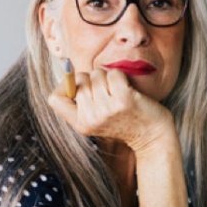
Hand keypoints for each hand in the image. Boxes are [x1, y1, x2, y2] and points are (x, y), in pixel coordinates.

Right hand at [47, 69, 174, 153]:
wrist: (152, 136)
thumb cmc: (125, 121)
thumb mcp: (97, 119)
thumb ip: (82, 102)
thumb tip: (68, 70)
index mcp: (80, 124)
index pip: (54, 99)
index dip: (65, 86)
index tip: (79, 87)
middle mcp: (91, 118)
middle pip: (79, 81)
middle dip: (92, 78)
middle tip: (107, 91)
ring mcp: (106, 109)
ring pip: (96, 75)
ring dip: (107, 77)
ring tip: (118, 91)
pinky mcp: (123, 99)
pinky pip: (113, 74)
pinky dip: (120, 76)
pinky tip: (126, 89)